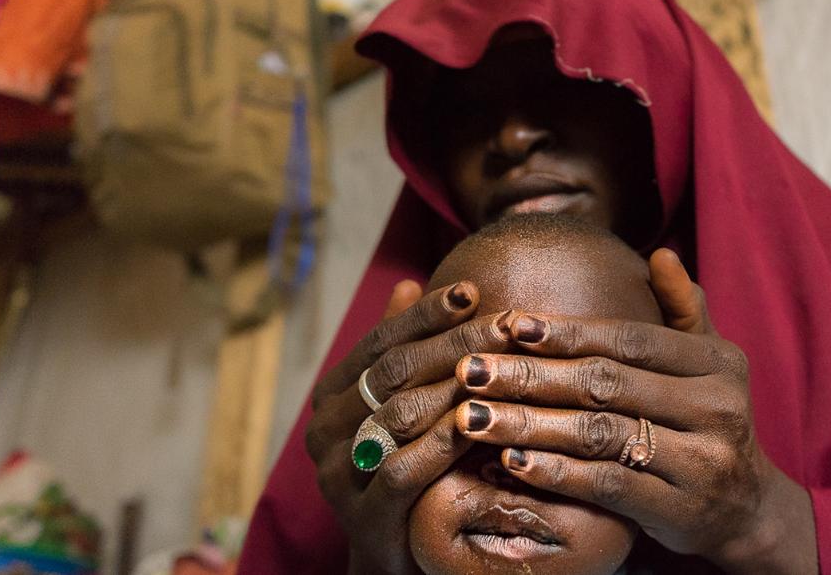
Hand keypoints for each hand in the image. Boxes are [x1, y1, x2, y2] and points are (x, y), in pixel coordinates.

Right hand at [305, 280, 516, 572]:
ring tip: (504, 364)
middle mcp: (326, 429)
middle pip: (395, 373)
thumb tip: (408, 282)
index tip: (473, 290)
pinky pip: (405, 470)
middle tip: (505, 323)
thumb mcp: (402, 404)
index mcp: (333, 394)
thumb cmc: (409, 463)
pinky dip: (444, 443)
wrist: (399, 549)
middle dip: (455, 343)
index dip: (427, 314)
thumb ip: (401, 350)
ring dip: (456, 387)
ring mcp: (340, 475)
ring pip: (400, 416)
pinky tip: (482, 422)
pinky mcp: (365, 516)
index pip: (381, 341)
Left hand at [451, 250, 817, 573]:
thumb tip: (660, 253)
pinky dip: (556, 472)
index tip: (508, 324)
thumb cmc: (709, 423)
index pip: (629, 339)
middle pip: (606, 383)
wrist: (748, 510)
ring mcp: (701, 460)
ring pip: (600, 434)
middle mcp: (716, 406)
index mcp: (717, 362)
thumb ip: (684, 310)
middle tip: (470, 371)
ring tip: (473, 416)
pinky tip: (510, 461)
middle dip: (530, 375)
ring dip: (528, 424)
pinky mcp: (680, 508)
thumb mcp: (709, 363)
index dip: (567, 331)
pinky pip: (607, 485)